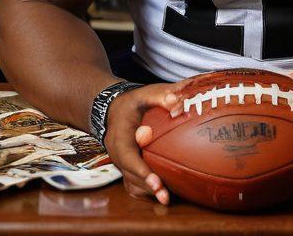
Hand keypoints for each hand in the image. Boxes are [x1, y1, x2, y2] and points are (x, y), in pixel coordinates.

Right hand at [102, 82, 181, 203]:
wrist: (115, 110)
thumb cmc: (133, 103)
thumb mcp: (143, 94)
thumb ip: (160, 96)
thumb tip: (177, 101)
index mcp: (119, 136)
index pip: (128, 157)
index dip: (141, 171)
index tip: (157, 182)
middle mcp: (117, 154)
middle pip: (131, 175)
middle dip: (148, 187)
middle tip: (166, 197)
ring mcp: (120, 164)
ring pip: (132, 184)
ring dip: (149, 192)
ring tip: (168, 198)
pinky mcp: (127, 170)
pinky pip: (134, 185)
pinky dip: (147, 191)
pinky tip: (164, 194)